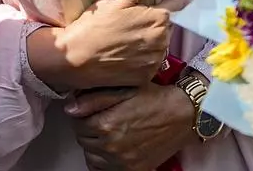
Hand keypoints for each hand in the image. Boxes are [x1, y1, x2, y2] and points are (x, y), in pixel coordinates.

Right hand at [28, 0, 185, 91]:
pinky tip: (129, 50)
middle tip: (142, 14)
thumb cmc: (95, 24)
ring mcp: (155, 62)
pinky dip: (146, 54)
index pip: (180, 4)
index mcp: (160, 19)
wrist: (75, 58)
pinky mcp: (145, 77)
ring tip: (133, 33)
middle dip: (161, 17)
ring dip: (154, 36)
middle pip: (170, 24)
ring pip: (162, 43)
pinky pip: (152, 61)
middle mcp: (163, 42)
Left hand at [70, 81, 195, 170]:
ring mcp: (122, 162)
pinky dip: (104, 161)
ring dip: (95, 145)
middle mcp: (111, 147)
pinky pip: (105, 170)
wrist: (183, 115)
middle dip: (88, 128)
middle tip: (102, 118)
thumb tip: (69, 108)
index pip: (77, 123)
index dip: (83, 114)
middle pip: (83, 140)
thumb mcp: (124, 89)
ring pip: (91, 157)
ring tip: (108, 132)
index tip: (92, 109)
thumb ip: (93, 99)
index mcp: (106, 124)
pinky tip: (113, 148)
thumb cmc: (154, 98)